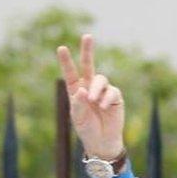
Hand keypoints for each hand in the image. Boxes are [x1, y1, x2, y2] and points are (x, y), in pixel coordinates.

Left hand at [56, 34, 125, 159]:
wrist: (102, 141)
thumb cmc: (87, 128)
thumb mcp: (78, 117)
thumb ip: (78, 103)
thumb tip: (82, 89)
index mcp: (75, 90)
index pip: (70, 73)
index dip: (66, 61)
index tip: (61, 48)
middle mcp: (89, 87)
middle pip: (88, 65)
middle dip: (87, 50)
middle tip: (87, 36)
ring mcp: (103, 90)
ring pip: (100, 79)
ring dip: (96, 89)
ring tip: (93, 101)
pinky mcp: (115, 96)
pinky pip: (112, 91)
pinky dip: (106, 98)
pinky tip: (103, 107)